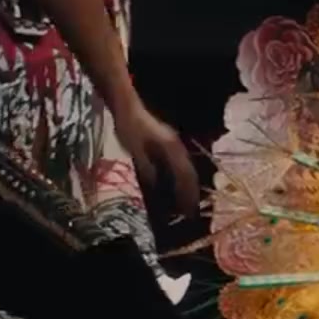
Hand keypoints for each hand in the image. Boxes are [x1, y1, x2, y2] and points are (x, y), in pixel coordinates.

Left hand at [114, 103, 199, 217]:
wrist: (126, 106)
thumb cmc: (129, 127)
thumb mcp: (135, 149)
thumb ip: (147, 168)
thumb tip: (157, 187)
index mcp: (172, 148)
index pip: (185, 175)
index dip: (188, 194)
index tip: (189, 211)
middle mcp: (177, 147)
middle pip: (189, 173)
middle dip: (191, 193)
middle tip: (190, 212)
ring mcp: (174, 144)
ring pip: (186, 169)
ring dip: (187, 186)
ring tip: (186, 203)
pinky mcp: (168, 144)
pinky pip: (179, 164)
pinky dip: (180, 178)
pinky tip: (175, 186)